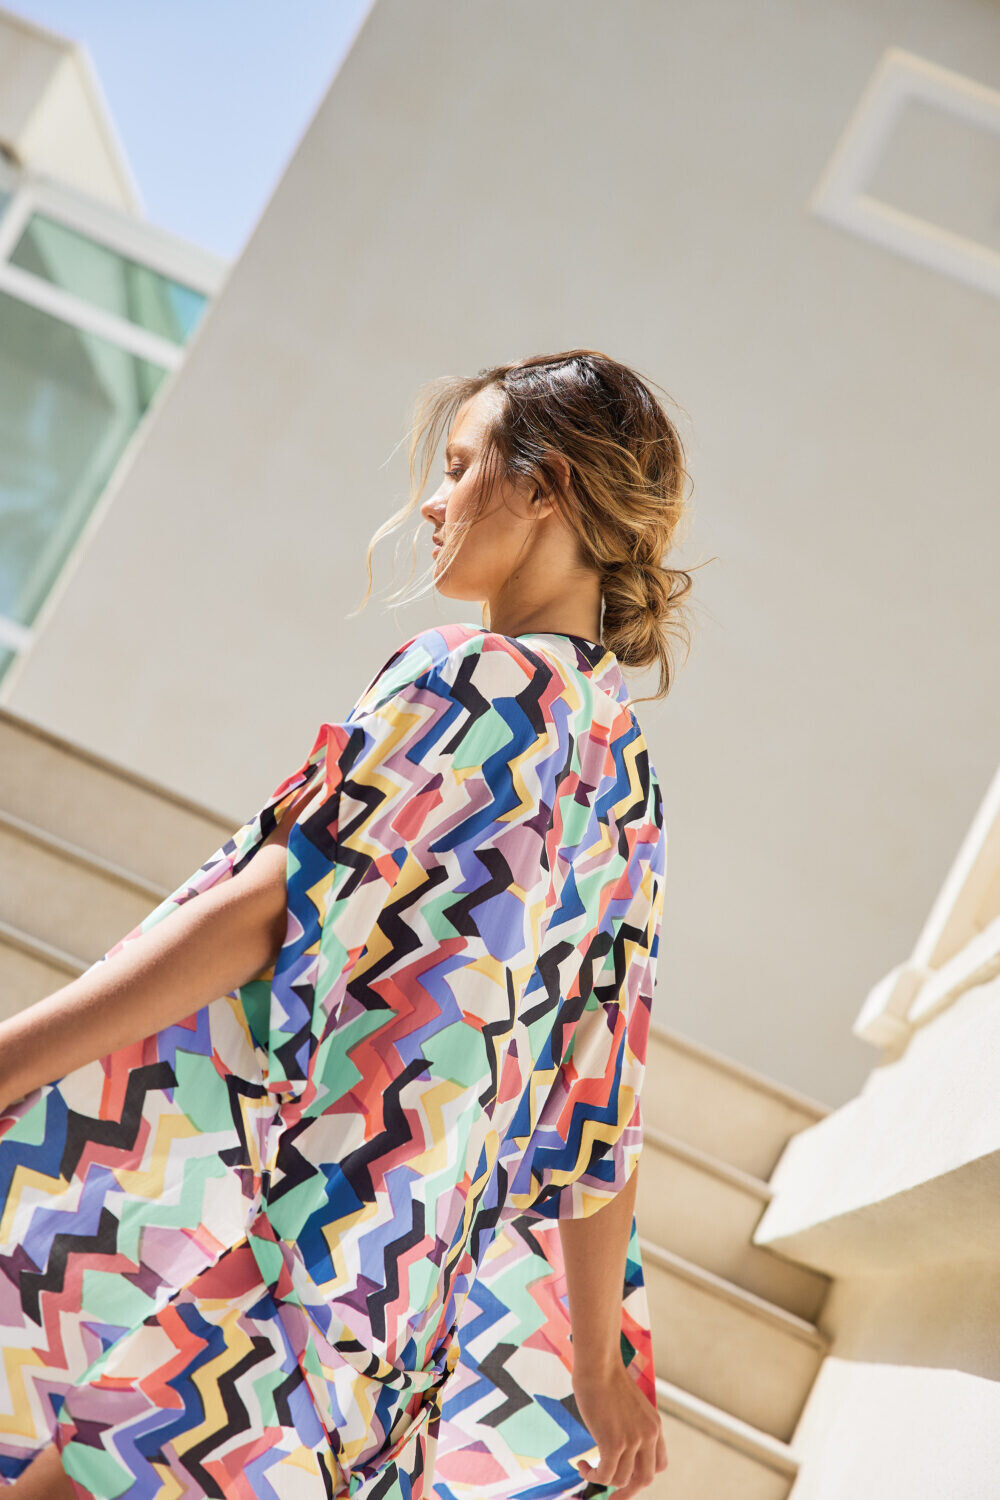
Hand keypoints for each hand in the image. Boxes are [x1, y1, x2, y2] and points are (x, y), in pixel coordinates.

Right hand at [572, 1360, 667, 1495]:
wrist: (598, 1364)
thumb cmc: (606, 1378)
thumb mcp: (628, 1406)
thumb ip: (630, 1426)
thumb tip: (615, 1448)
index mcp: (654, 1426)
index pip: (659, 1465)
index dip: (642, 1476)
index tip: (625, 1479)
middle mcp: (648, 1435)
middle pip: (645, 1479)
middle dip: (627, 1491)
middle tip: (610, 1496)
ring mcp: (633, 1440)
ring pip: (621, 1479)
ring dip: (602, 1479)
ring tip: (587, 1468)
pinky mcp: (614, 1443)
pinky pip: (605, 1474)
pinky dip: (592, 1474)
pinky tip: (581, 1464)